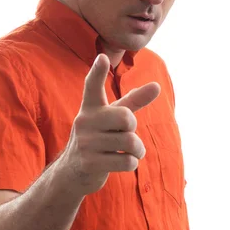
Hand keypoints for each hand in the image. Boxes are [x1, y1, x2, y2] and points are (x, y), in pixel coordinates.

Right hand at [62, 53, 160, 194]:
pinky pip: (127, 161)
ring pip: (130, 142)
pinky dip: (131, 163)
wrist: (72, 171)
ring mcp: (85, 143)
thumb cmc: (99, 137)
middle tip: (125, 134)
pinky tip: (120, 162)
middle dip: (133, 129)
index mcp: (91, 107)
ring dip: (137, 150)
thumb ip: (134, 101)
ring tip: (128, 151)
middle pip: (127, 118)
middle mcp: (85, 121)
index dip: (98, 72)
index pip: (93, 86)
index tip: (103, 58)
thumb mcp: (113, 117)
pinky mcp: (90, 163)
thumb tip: (157, 86)